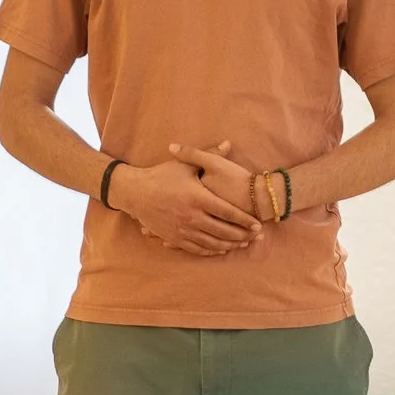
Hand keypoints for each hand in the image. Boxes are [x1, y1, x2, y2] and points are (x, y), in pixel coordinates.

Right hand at [113, 150, 259, 256]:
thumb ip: (209, 155)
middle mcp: (192, 216)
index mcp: (198, 198)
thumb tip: (228, 143)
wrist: (135, 192)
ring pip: (212, 242)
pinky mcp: (174, 238)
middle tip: (256, 237)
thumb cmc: (161, 176)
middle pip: (223, 231)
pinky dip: (212, 250)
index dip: (245, 220)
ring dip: (230, 245)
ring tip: (243, 244)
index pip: (228, 212)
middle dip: (242, 235)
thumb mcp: (185, 165)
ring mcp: (182, 229)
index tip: (258, 225)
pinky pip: (197, 248)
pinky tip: (221, 249)